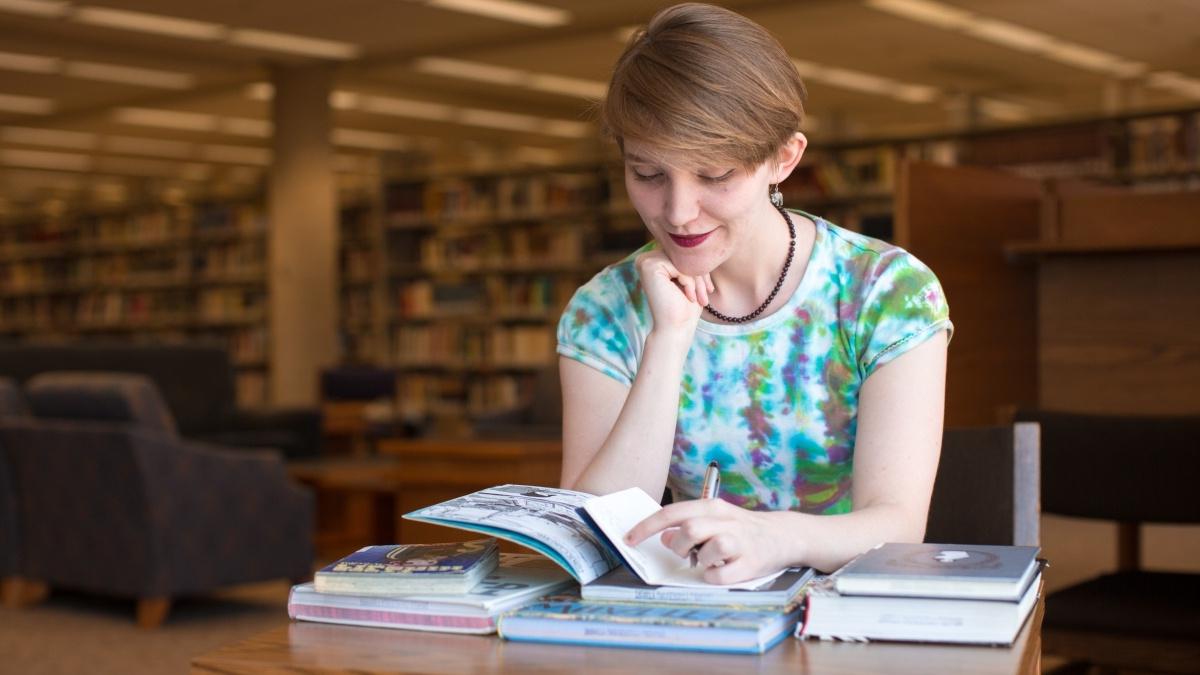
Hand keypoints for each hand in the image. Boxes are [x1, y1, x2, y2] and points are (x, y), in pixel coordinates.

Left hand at [624, 499, 790, 584]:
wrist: (782, 535)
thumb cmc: (739, 528)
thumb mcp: (713, 518)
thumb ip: (687, 525)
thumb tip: (664, 537)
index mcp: (712, 507)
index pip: (672, 513)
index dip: (647, 527)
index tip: (628, 539)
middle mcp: (726, 521)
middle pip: (690, 529)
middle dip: (679, 545)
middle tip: (685, 552)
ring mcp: (740, 542)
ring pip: (709, 550)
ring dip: (700, 560)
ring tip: (707, 560)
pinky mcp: (751, 564)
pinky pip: (721, 576)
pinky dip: (713, 578)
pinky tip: (719, 572)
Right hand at [634, 250, 712, 335]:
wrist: (675, 328)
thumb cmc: (685, 308)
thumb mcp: (691, 279)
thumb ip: (690, 260)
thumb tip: (702, 238)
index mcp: (653, 260)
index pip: (683, 255)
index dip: (699, 268)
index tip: (709, 287)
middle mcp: (646, 258)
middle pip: (682, 256)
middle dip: (700, 273)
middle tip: (708, 292)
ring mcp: (645, 261)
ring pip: (682, 260)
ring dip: (696, 279)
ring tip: (701, 297)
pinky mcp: (649, 266)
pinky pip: (679, 266)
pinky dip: (689, 281)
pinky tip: (689, 297)